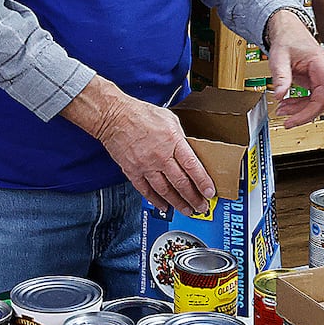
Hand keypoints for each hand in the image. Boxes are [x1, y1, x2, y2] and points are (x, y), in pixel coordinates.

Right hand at [77, 80, 214, 216]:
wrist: (114, 117)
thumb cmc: (139, 114)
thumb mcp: (169, 118)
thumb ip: (180, 137)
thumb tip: (189, 149)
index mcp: (172, 141)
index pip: (192, 166)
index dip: (203, 182)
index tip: (210, 192)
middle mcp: (160, 156)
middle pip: (181, 183)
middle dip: (194, 198)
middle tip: (201, 207)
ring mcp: (145, 166)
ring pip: (165, 190)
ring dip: (178, 203)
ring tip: (187, 210)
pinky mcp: (132, 171)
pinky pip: (146, 190)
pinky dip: (156, 201)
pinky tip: (164, 206)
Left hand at [265, 10, 323, 127]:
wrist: (288, 33)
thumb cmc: (288, 40)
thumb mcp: (279, 56)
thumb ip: (280, 76)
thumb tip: (279, 95)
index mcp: (321, 63)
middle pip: (322, 102)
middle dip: (304, 114)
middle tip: (287, 121)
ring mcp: (323, 81)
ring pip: (317, 106)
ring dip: (299, 112)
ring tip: (282, 110)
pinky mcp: (317, 85)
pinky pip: (311, 102)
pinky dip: (298, 107)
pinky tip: (286, 105)